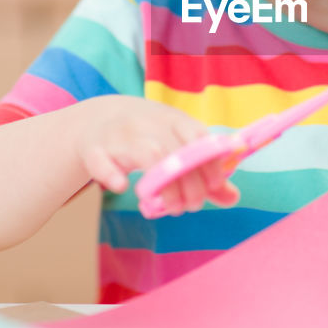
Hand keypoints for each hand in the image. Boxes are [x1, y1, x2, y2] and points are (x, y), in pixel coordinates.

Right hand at [73, 96, 239, 214]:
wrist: (100, 119)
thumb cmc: (149, 137)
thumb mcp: (177, 145)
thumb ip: (204, 172)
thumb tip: (232, 198)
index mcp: (172, 119)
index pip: (197, 137)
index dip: (209, 163)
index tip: (214, 186)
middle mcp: (148, 124)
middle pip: (175, 152)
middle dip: (189, 184)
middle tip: (193, 205)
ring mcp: (120, 135)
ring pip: (146, 155)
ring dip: (164, 186)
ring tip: (173, 208)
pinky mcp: (94, 150)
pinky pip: (101, 161)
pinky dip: (111, 174)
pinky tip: (123, 187)